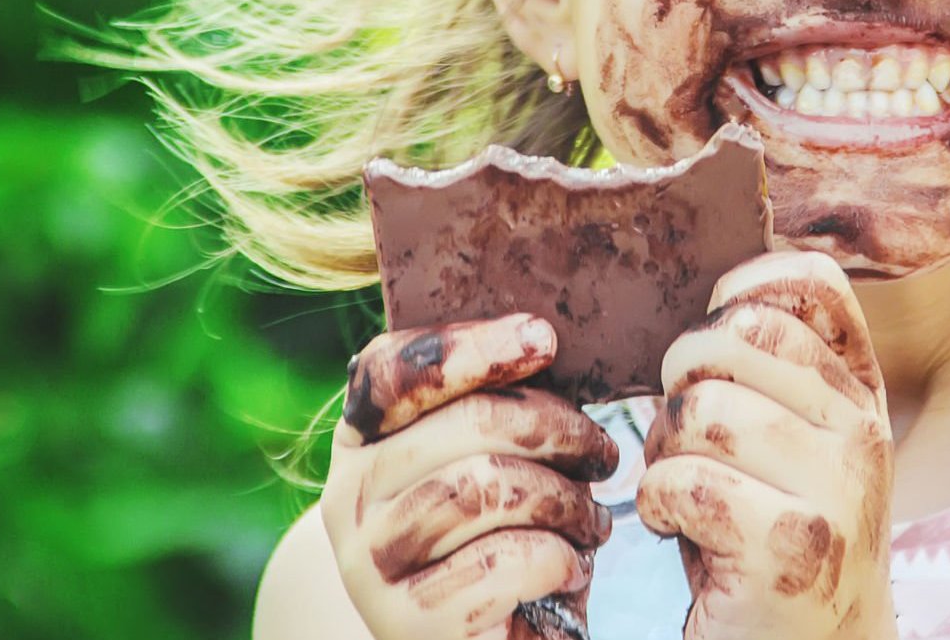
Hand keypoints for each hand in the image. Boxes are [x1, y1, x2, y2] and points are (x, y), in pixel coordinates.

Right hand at [322, 313, 620, 639]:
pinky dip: (556, 558)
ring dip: (563, 499)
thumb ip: (495, 404)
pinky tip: (570, 566)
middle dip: (554, 429)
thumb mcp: (491, 459)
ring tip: (590, 520)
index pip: (391, 369)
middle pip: (462, 424)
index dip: (468, 348)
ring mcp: (369, 562)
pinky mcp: (406, 622)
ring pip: (484, 488)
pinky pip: (501, 564)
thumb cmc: (500, 535)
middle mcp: (348, 496)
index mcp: (362, 440)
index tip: (544, 340)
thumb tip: (539, 338)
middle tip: (601, 454)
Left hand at [637, 251, 898, 639]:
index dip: (739, 292)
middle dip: (681, 382)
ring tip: (686, 493)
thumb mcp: (793, 446)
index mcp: (862, 398)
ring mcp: (836, 491)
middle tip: (687, 440)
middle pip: (735, 337)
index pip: (810, 284)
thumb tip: (716, 293)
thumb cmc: (772, 543)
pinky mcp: (790, 548)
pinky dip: (659, 506)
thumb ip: (775, 372)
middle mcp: (863, 435)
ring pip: (701, 411)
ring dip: (665, 453)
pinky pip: (681, 481)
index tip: (712, 349)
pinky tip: (682, 531)